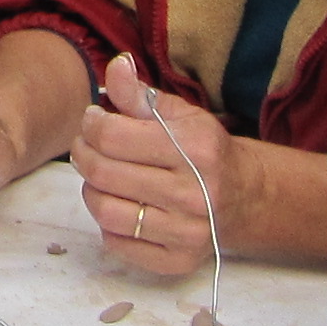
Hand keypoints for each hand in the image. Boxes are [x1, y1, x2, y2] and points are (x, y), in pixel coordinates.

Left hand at [71, 54, 228, 276]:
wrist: (243, 197)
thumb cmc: (202, 149)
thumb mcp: (179, 114)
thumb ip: (140, 93)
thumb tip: (116, 65)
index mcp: (195, 149)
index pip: (112, 136)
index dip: (90, 124)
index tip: (92, 120)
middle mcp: (195, 194)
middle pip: (104, 173)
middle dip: (82, 154)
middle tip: (85, 147)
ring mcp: (188, 232)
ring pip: (106, 212)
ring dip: (91, 190)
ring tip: (99, 177)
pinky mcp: (178, 261)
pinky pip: (118, 244)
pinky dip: (107, 225)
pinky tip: (119, 206)